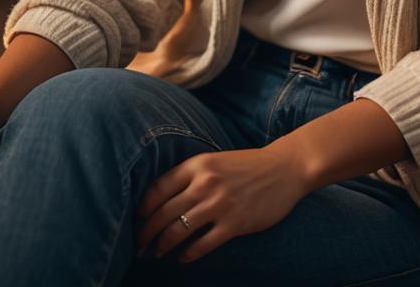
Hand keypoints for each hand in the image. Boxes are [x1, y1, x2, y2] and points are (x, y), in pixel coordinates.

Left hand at [134, 147, 308, 264]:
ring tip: (155, 254)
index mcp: (198, 164)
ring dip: (162, 246)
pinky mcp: (235, 223)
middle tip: (137, 246)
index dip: (142, 208)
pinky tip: (182, 259)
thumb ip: (191, 176)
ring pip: (178, 230)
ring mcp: (220, 204)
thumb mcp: (215, 161)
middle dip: (145, 233)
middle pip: (163, 213)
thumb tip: (162, 199)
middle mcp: (205, 183)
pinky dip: (188, 255)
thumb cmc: (246, 166)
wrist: (284, 168)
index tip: (135, 220)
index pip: (158, 188)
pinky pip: (203, 245)